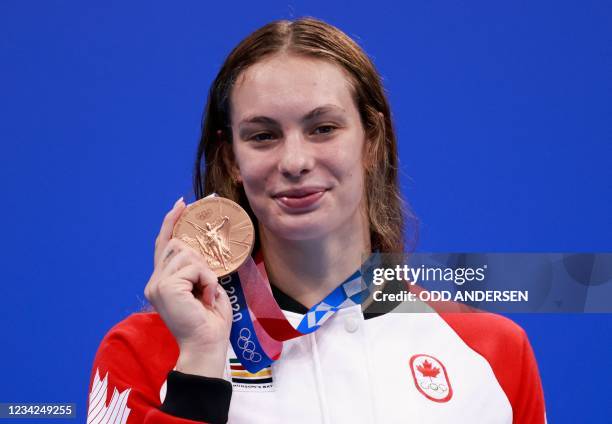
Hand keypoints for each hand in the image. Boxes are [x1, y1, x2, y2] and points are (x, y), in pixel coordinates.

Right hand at [144, 197, 232, 376]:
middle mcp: (154, 281)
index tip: (182, 204)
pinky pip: (195, 267)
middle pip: (178, 245)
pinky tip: (206, 298)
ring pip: (188, 254)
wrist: (206, 346)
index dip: (171, 222)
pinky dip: (208, 280)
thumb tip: (199, 249)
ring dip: (205, 273)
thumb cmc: (210, 322)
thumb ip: (196, 269)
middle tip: (208, 285)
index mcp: (161, 282)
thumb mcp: (204, 288)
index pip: (164, 244)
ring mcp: (158, 284)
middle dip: (199, 259)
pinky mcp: (166, 287)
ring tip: (207, 295)